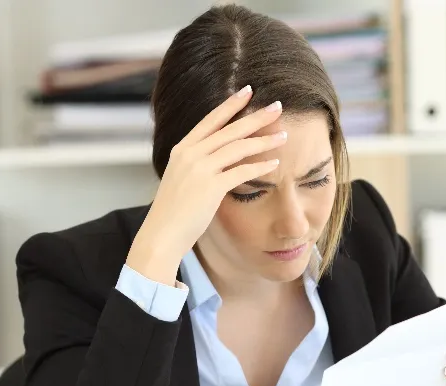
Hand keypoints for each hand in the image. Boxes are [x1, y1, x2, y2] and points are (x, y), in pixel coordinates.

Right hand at [127, 85, 288, 283]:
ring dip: (264, 141)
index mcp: (182, 149)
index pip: (211, 120)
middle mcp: (190, 154)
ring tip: (284, 136)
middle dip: (256, 117)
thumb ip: (197, 164)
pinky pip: (242, 171)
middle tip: (278, 107)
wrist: (161, 234)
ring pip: (238, 147)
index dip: (230, 105)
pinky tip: (275, 163)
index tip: (248, 91)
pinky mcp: (210, 187)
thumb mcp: (181, 178)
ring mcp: (200, 169)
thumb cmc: (173, 211)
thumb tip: (219, 158)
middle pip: (230, 130)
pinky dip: (260, 167)